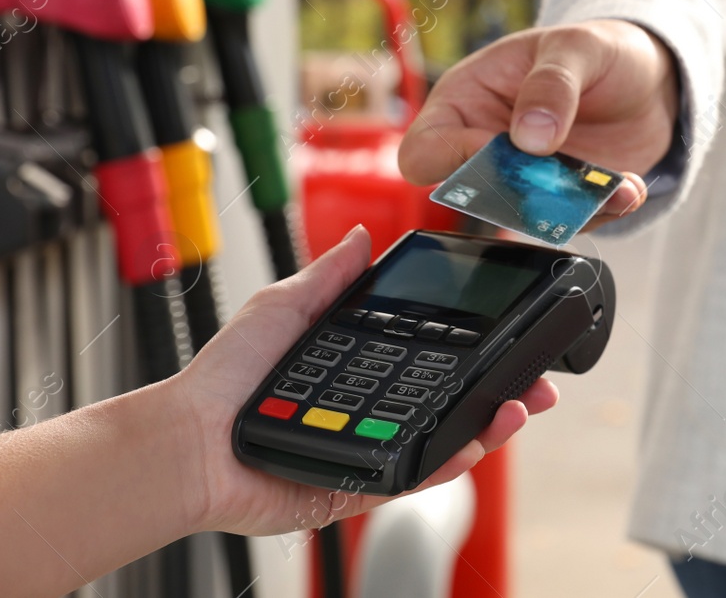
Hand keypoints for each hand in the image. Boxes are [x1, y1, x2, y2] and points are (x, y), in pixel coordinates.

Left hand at [167, 226, 558, 535]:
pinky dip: (448, 466)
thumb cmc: (222, 379)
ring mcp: (369, 449)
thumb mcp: (282, 309)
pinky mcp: (356, 488)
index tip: (512, 334)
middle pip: (455, 401)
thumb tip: (361, 236)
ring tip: (517, 408)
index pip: (436, 358)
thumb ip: (328, 278)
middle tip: (537, 382)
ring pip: (445, 441)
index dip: (479, 351)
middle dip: (505, 392)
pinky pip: (412, 478)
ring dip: (490, 427)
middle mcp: (373, 410)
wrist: (188, 441)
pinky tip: (474, 446)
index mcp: (362, 368)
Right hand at [399, 20, 680, 227]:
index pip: (423, 151)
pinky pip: (569, 223)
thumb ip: (552, 84)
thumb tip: (529, 137)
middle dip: (522, 192)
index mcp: (466, 101)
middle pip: (474, 196)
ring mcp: (526, 178)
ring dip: (571, 209)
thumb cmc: (598, 49)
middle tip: (568, 173)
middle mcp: (487, 147)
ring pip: (525, 218)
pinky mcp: (563, 199)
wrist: (649, 76)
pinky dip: (601, 212)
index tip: (505, 147)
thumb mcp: (577, 46)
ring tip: (618, 187)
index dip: (454, 159)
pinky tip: (628, 188)